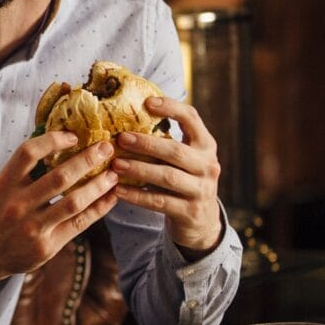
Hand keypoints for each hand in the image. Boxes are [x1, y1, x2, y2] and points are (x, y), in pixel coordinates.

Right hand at [0, 131, 121, 290]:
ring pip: (74, 202)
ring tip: (113, 173)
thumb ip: (25, 169)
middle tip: (106, 147)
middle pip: (59, 177)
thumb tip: (59, 139)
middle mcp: (17, 205)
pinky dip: (99, 208)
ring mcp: (33, 228)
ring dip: (99, 185)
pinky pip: (80, 223)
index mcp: (3, 185)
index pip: (28, 153)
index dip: (53, 140)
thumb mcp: (1, 188)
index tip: (73, 136)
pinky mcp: (47, 246)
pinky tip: (110, 197)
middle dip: (88, 159)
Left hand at [111, 96, 224, 256]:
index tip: (147, 102)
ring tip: (116, 164)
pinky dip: (137, 196)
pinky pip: (160, 202)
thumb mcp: (182, 159)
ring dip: (139, 169)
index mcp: (205, 145)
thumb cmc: (182, 181)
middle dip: (146, 144)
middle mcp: (208, 165)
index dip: (171, 108)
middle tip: (121, 138)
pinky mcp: (190, 212)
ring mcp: (201, 190)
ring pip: (167, 176)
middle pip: (175, 150)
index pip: (192, 118)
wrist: (201, 222)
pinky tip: (118, 190)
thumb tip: (124, 119)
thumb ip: (165, 142)